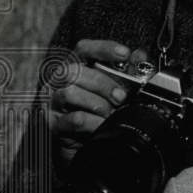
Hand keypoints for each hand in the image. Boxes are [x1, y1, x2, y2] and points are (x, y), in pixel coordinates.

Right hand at [51, 39, 147, 168]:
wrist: (83, 143)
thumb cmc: (96, 109)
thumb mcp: (112, 88)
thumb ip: (127, 70)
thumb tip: (140, 56)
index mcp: (75, 67)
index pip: (84, 49)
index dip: (103, 49)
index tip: (125, 54)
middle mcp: (59, 82)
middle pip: (73, 71)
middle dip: (102, 83)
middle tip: (121, 96)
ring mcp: (52, 102)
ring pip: (68, 93)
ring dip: (96, 103)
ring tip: (110, 113)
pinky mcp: (52, 124)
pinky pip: (71, 119)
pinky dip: (91, 122)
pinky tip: (102, 125)